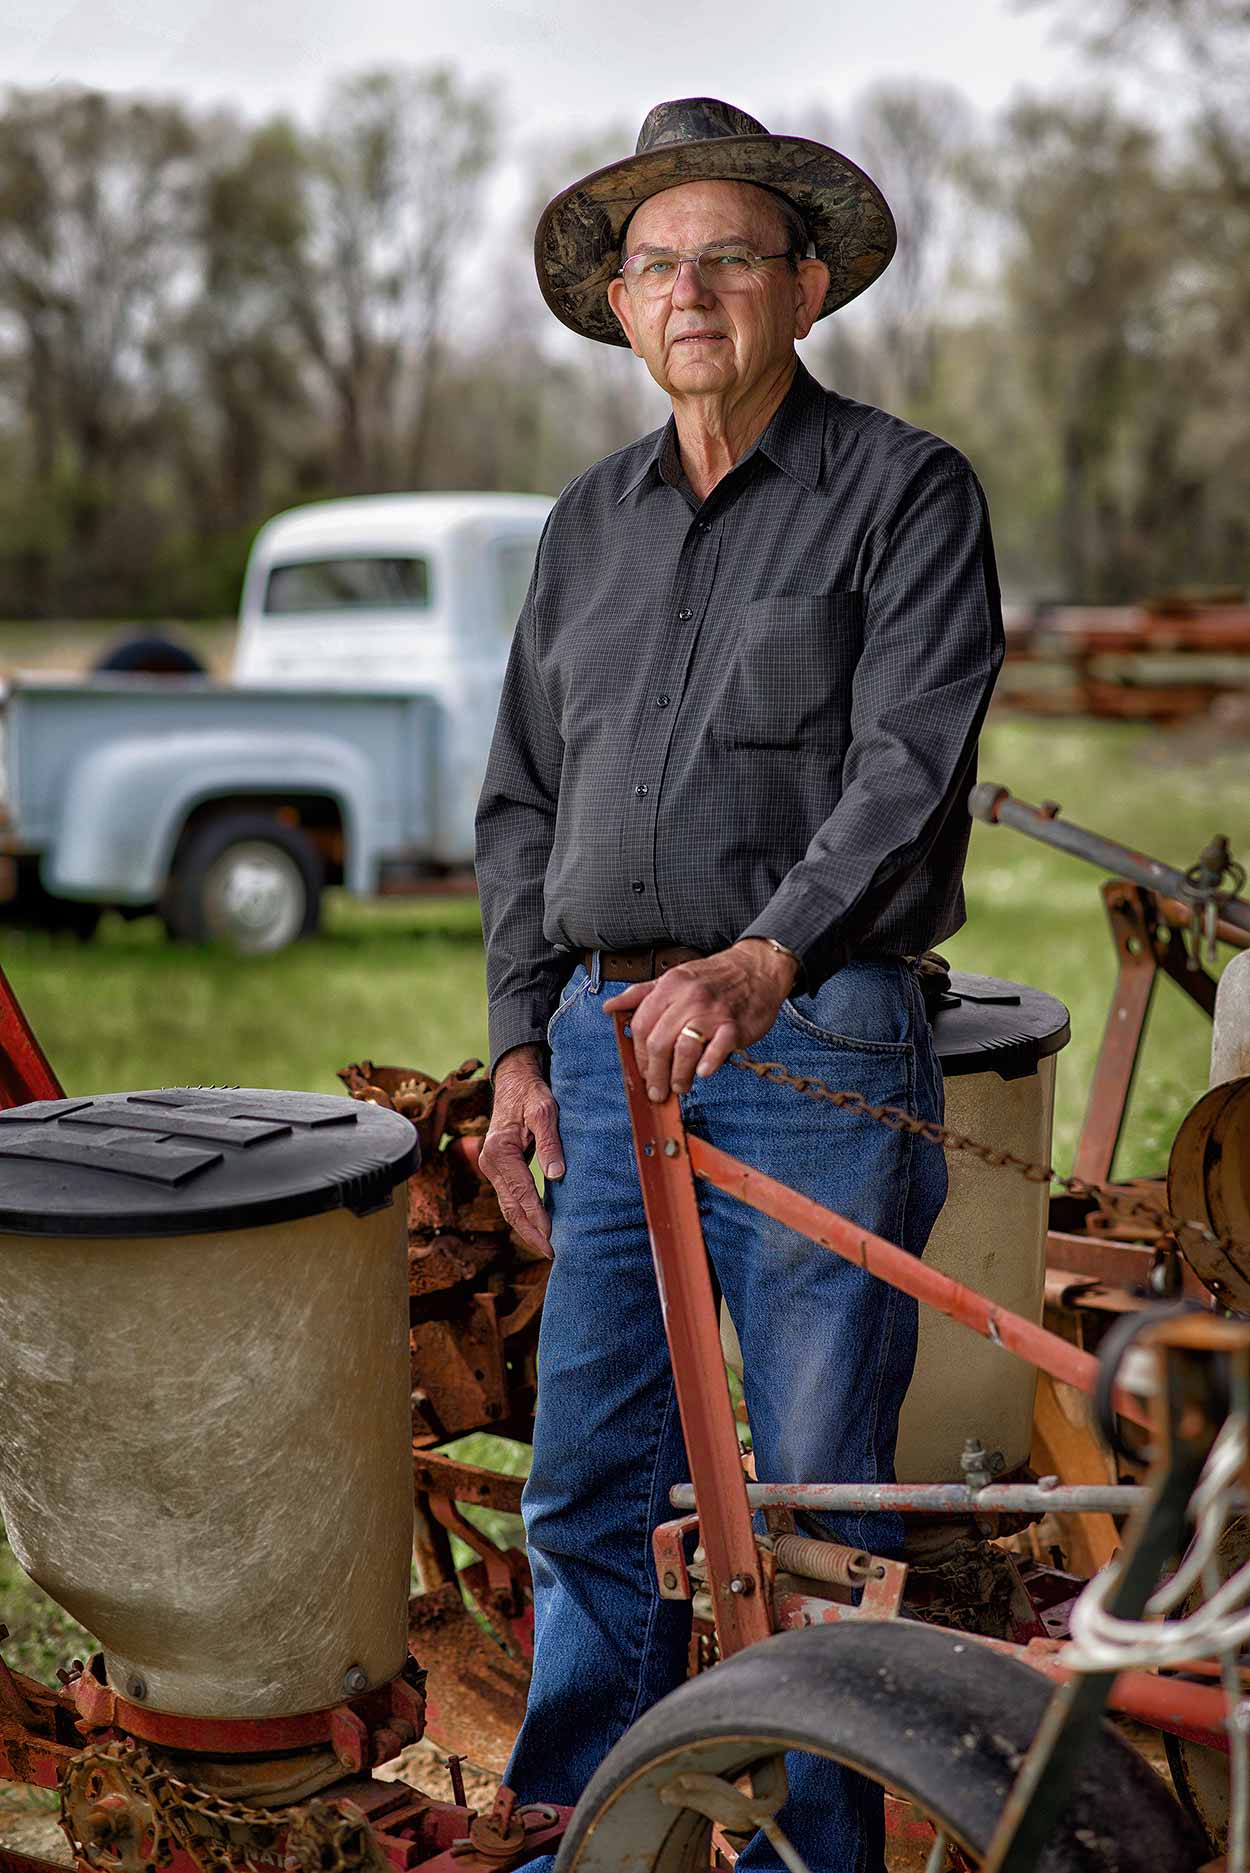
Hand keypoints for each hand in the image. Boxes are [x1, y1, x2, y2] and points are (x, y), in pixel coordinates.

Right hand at [478, 1044, 564, 1256]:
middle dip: (530, 1232)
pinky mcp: (498, 1169)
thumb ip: (550, 1142)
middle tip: (551, 1253)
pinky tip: (537, 1228)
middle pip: (509, 1206)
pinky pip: (509, 1198)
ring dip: (526, 1228)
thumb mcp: (545, 1110)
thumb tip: (556, 1175)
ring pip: (507, 1206)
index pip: (520, 1192)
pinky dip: (522, 1215)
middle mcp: (489, 1162)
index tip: (553, 1237)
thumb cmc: (532, 1094)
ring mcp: (491, 1167)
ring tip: (546, 1248)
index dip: (537, 1216)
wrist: (515, 1083)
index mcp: (499, 1150)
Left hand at [603, 939, 798, 1101]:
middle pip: (658, 1042)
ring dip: (678, 1075)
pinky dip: (708, 1065)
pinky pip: (717, 1049)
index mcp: (670, 986)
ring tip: (679, 1086)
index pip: (641, 1025)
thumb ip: (641, 994)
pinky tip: (703, 1073)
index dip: (638, 1054)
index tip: (644, 1070)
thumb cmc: (714, 977)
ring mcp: (713, 1012)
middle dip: (654, 1073)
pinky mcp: (735, 1026)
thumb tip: (610, 1007)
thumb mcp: (674, 978)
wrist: (757, 968)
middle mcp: (689, 998)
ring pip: (684, 1049)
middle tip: (657, 1089)